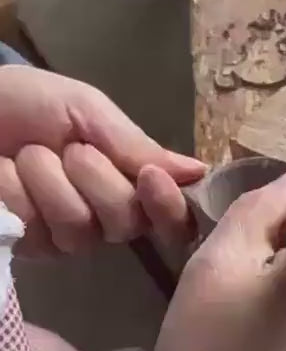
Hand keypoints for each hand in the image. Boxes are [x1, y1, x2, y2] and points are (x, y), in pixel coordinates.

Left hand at [0, 65, 205, 254]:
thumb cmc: (23, 102)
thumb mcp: (85, 109)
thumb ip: (137, 145)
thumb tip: (200, 172)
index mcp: (129, 182)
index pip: (171, 216)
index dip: (168, 206)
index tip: (152, 178)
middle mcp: (105, 218)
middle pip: (128, 222)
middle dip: (95, 177)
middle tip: (69, 148)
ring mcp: (66, 237)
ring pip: (82, 229)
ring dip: (49, 181)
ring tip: (26, 155)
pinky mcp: (29, 248)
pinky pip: (40, 232)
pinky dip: (18, 193)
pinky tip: (3, 175)